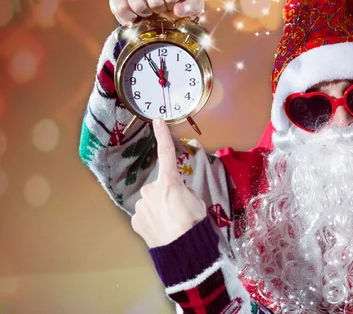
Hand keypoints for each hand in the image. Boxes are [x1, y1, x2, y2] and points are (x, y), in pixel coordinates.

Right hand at [110, 0, 203, 24]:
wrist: (157, 16)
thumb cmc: (176, 7)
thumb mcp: (192, 6)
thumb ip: (193, 5)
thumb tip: (178, 10)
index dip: (172, 2)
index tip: (172, 4)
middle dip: (159, 10)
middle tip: (160, 10)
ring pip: (137, 3)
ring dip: (145, 14)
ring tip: (148, 12)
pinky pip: (121, 8)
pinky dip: (130, 17)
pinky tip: (136, 16)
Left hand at [131, 118, 206, 247]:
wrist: (182, 250)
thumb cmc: (193, 224)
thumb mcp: (197, 201)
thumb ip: (185, 191)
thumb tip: (177, 193)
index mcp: (170, 182)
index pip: (166, 153)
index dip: (162, 135)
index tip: (157, 121)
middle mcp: (151, 190)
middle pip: (160, 187)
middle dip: (167, 195)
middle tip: (178, 211)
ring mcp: (141, 206)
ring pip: (151, 202)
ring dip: (159, 209)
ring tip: (171, 223)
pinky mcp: (135, 220)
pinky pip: (145, 216)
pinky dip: (152, 221)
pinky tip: (161, 230)